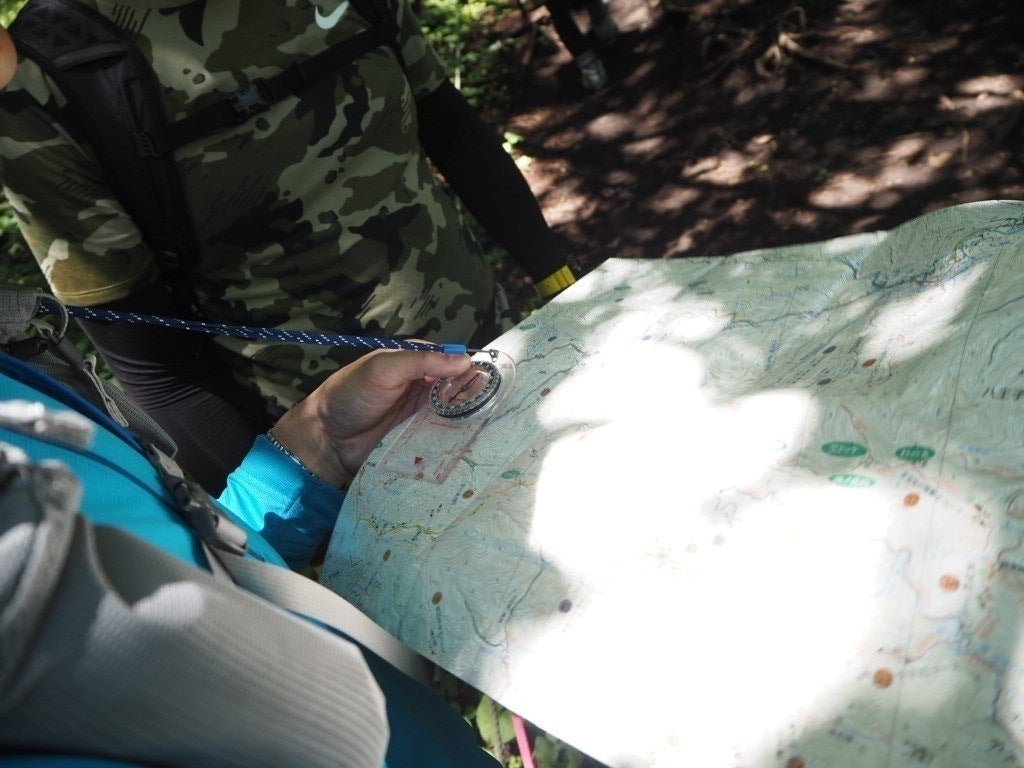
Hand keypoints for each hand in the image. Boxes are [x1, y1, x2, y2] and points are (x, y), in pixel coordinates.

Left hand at [270, 349, 471, 487]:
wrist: (326, 440)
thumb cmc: (349, 395)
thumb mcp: (382, 369)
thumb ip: (420, 361)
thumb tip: (463, 359)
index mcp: (416, 362)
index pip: (454, 360)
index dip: (470, 369)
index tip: (483, 381)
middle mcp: (424, 386)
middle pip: (461, 388)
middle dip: (475, 395)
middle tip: (487, 407)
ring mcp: (424, 414)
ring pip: (457, 414)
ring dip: (469, 419)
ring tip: (486, 426)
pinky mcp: (422, 439)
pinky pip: (445, 437)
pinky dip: (457, 439)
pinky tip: (471, 443)